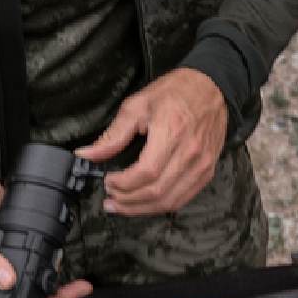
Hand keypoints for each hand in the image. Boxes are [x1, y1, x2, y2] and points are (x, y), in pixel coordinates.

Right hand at [0, 174, 92, 297]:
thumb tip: (8, 281)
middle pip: (28, 297)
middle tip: (76, 292)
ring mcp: (9, 263)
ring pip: (35, 280)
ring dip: (57, 284)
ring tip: (78, 285)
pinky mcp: (19, 245)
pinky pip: (38, 258)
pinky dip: (52, 261)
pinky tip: (62, 259)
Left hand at [75, 68, 227, 215]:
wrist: (210, 88)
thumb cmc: (175, 92)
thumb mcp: (137, 105)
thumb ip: (113, 135)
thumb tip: (86, 154)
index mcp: (171, 132)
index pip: (146, 172)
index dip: (123, 184)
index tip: (108, 180)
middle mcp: (190, 152)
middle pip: (157, 192)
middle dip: (128, 201)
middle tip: (110, 198)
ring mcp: (202, 164)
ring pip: (170, 201)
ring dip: (143, 209)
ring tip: (122, 206)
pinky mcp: (207, 171)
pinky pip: (184, 198)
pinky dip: (161, 205)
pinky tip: (145, 203)